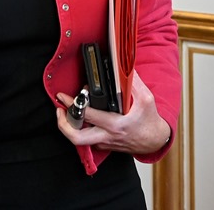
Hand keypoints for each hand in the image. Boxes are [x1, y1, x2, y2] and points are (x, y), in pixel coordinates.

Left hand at [55, 71, 170, 154]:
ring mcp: (104, 143)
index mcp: (115, 125)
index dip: (73, 104)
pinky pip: (88, 139)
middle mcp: (106, 136)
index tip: (63, 96)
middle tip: (59, 110)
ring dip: (70, 126)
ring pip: (79, 140)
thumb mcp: (147, 100)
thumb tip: (125, 69)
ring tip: (66, 112)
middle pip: (76, 137)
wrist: (155, 141)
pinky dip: (81, 128)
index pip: (87, 115)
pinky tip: (81, 117)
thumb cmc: (150, 122)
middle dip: (62, 125)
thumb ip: (135, 84)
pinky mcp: (104, 146)